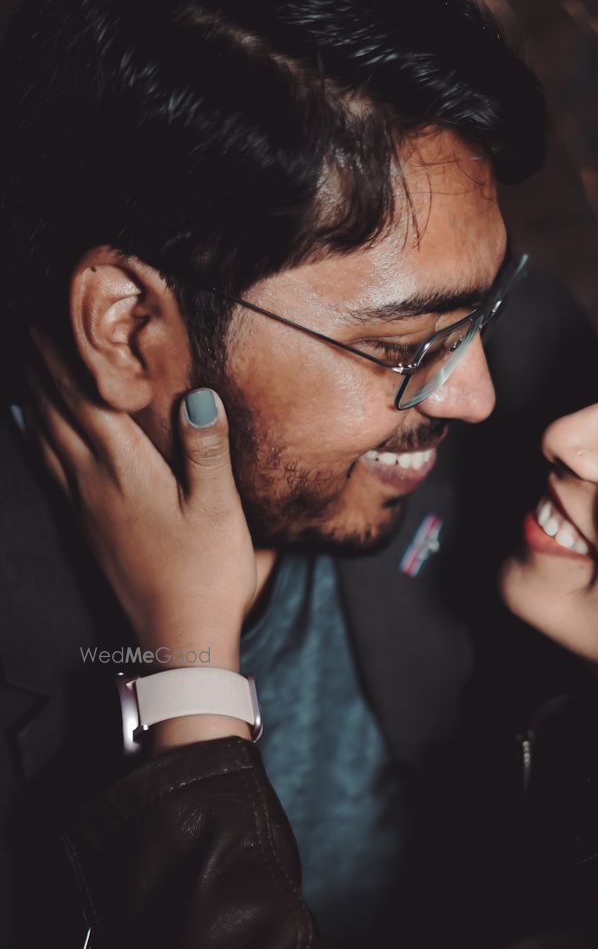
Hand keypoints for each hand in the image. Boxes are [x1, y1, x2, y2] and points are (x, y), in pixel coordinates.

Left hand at [25, 330, 255, 658]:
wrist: (180, 636)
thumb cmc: (208, 575)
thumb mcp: (222, 511)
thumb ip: (207, 451)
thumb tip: (199, 394)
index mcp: (128, 470)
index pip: (87, 396)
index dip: (68, 352)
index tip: (56, 312)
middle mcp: (96, 481)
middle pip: (57, 409)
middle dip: (44, 363)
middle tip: (34, 321)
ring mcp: (85, 505)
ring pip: (46, 435)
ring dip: (34, 394)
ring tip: (26, 360)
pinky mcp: (86, 526)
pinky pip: (47, 468)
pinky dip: (32, 437)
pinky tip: (26, 426)